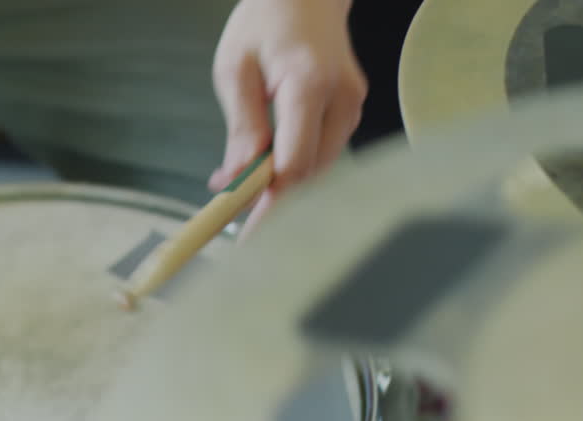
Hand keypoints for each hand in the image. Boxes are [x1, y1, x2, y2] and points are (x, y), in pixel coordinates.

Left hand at [209, 0, 365, 231]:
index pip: (294, 163)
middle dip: (271, 201)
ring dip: (280, 186)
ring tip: (239, 189)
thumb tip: (238, 179)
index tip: (249, 235)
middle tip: (231, 217)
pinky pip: (321, 152)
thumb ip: (241, 125)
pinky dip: (292, 167)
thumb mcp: (235, 68)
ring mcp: (352, 105)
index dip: (271, 205)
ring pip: (317, 168)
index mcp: (308, 84)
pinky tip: (264, 169)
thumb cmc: (263, 22)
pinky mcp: (350, 110)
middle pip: (309, 173)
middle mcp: (341, 99)